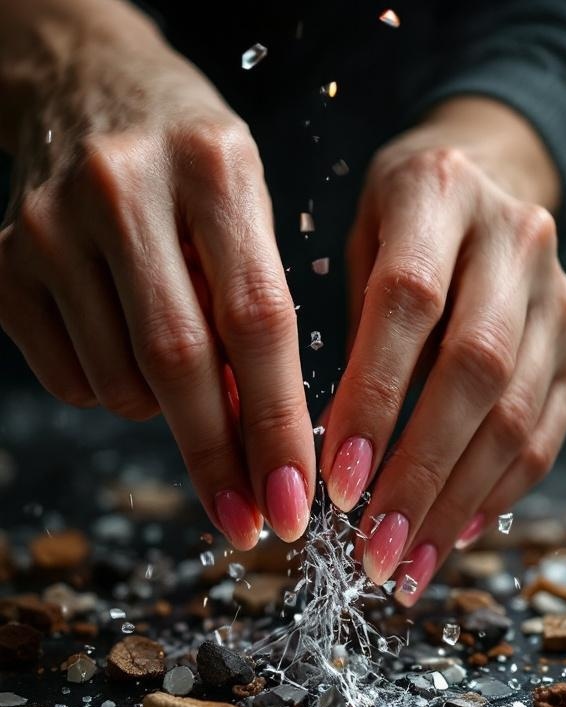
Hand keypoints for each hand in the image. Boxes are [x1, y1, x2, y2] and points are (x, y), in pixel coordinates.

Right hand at [0, 0, 313, 547]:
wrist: (84, 85)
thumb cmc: (186, 160)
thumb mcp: (243, 202)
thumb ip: (255, 303)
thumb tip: (259, 432)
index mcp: (212, 165)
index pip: (256, 320)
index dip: (277, 424)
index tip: (294, 501)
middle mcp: (122, 187)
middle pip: (178, 362)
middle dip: (219, 457)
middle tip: (248, 520)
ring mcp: (50, 226)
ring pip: (120, 384)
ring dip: (162, 409)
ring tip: (172, 360)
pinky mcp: (3, 263)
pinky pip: (69, 380)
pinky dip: (109, 390)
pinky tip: (118, 340)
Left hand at [321, 102, 565, 603]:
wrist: (488, 177)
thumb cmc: (397, 223)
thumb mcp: (354, 240)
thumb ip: (347, 327)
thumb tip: (323, 453)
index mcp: (436, 193)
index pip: (407, 304)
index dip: (375, 399)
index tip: (336, 483)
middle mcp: (513, 239)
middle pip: (474, 371)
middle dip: (419, 474)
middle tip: (374, 550)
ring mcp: (557, 293)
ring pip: (515, 414)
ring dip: (457, 501)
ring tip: (408, 564)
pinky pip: (546, 430)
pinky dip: (500, 490)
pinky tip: (455, 533)